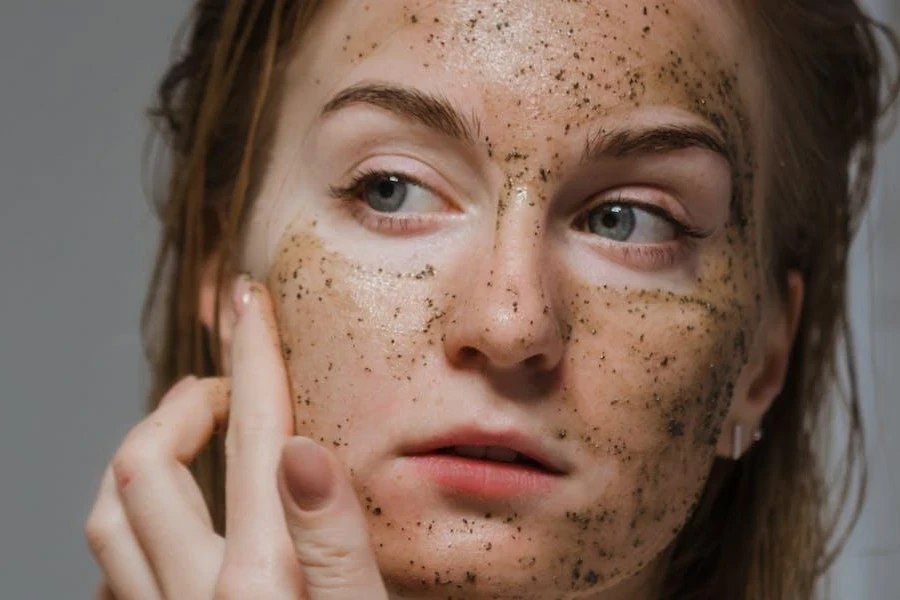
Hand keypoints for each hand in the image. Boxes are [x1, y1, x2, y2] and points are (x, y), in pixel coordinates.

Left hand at [85, 277, 386, 598]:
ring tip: (188, 432)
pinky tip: (170, 519)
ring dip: (144, 456)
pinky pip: (113, 572)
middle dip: (183, 404)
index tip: (251, 302)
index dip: (253, 358)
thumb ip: (335, 542)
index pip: (252, 437)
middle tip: (220, 387)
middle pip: (148, 466)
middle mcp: (192, 594)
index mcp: (259, 579)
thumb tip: (300, 450)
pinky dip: (133, 522)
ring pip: (111, 518)